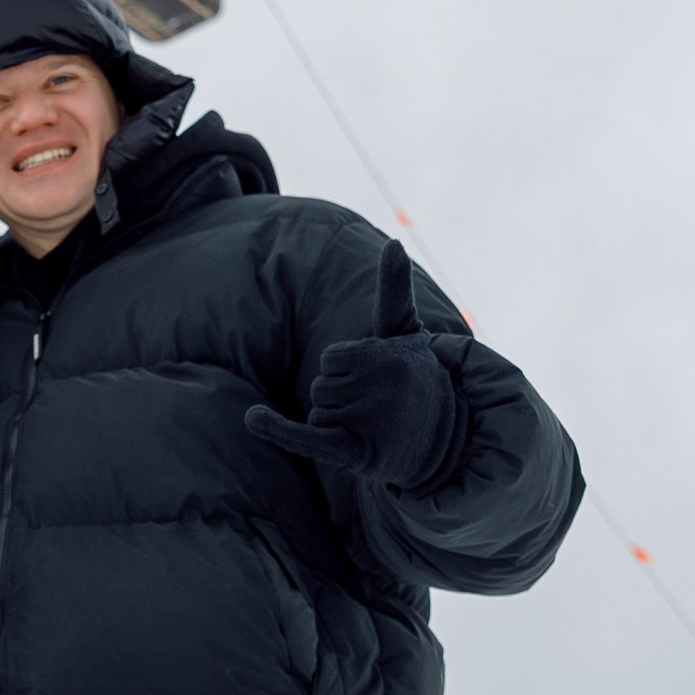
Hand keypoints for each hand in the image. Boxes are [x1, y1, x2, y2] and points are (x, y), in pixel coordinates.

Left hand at [245, 247, 466, 491]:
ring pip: (317, 412)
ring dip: (334, 421)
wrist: (440, 445)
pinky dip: (277, 430)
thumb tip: (393, 241)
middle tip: (375, 409)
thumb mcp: (405, 334)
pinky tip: (253, 418)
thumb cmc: (413, 381)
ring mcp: (374, 422)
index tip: (372, 379)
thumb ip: (394, 290)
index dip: (344, 370)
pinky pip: (307, 437)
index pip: (333, 359)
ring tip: (371, 428)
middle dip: (339, 396)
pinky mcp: (358, 454)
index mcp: (394, 355)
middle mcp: (387, 388)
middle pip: (321, 386)